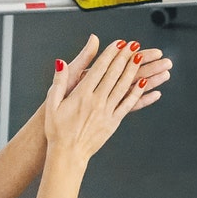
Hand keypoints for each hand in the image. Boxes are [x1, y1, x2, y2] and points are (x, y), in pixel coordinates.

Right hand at [42, 38, 164, 168]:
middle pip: (114, 74)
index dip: (110, 54)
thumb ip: (59, 81)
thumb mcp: (52, 103)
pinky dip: (137, 92)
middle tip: (134, 45)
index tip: (119, 43)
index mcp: (81, 95)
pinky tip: (144, 83)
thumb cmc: (57, 129)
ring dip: (133, 71)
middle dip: (124, 57)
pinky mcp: (113, 122)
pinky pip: (128, 104)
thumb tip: (61, 62)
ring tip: (141, 58)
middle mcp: (96, 101)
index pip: (99, 69)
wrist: (68, 154)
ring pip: (123, 87)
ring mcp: (106, 112)